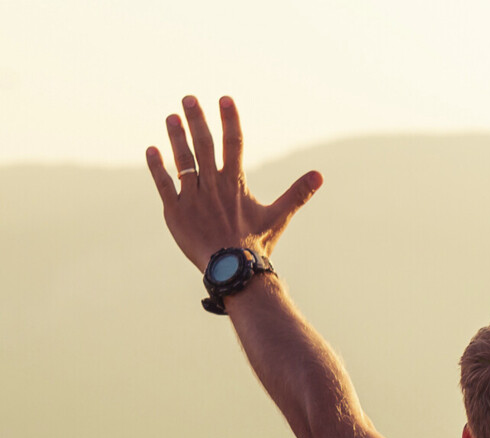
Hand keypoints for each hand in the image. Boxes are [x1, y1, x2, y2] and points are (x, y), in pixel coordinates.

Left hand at [146, 96, 321, 271]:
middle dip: (197, 120)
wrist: (232, 269)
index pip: (234, 143)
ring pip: (183, 160)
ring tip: (171, 117)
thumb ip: (297, 193)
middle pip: (204, 145)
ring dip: (176, 137)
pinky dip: (157, 166)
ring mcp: (192, 197)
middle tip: (189, 98)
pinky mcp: (175, 211)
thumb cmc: (256, 243)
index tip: (224, 99)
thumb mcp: (279, 216)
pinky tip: (152, 149)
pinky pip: (163, 184)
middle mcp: (213, 185)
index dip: (230, 120)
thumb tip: (320, 175)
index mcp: (236, 183)